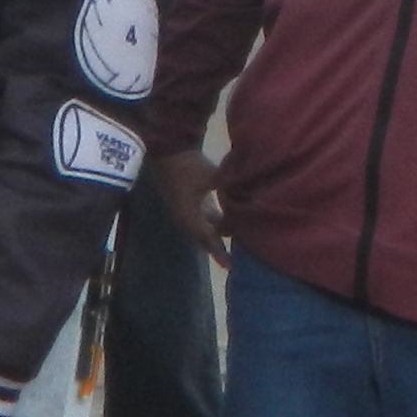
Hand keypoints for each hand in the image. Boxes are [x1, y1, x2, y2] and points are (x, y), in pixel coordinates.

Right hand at [154, 148, 228, 266]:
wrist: (167, 149)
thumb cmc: (187, 164)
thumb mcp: (211, 177)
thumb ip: (229, 188)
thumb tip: (249, 194)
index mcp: (188, 216)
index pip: (207, 239)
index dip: (219, 252)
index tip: (230, 267)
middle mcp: (184, 218)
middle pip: (204, 237)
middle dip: (219, 245)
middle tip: (236, 256)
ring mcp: (182, 211)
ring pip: (201, 228)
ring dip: (215, 233)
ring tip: (234, 236)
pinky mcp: (183, 202)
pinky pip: (199, 218)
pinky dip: (211, 221)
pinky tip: (224, 218)